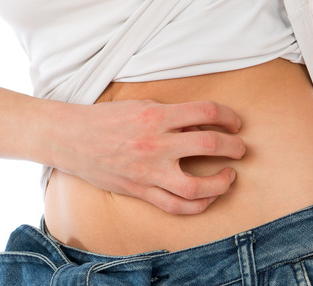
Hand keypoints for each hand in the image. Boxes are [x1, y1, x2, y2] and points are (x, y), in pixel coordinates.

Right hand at [58, 99, 245, 214]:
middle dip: (234, 146)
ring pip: (197, 185)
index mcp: (156, 116)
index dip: (229, 116)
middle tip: (240, 147)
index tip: (235, 122)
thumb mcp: (142, 105)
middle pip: (210, 145)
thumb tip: (203, 125)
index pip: (206, 113)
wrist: (72, 138)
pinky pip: (176, 206)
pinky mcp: (141, 191)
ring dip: (222, 182)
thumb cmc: (107, 118)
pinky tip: (208, 196)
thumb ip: (173, 115)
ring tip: (230, 175)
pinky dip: (198, 205)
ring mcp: (148, 172)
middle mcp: (155, 144)